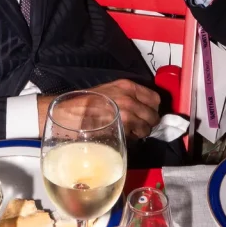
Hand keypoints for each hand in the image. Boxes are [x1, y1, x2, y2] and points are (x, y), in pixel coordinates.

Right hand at [38, 79, 160, 139]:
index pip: (155, 98)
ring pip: (147, 129)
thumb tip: (140, 107)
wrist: (70, 113)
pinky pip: (135, 138)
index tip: (147, 113)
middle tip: (140, 126)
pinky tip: (123, 136)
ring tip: (130, 132)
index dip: (152, 108)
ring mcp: (128, 116)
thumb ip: (127, 95)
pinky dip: (132, 139)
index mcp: (128, 87)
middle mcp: (131, 100)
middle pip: (153, 115)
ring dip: (141, 132)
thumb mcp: (109, 90)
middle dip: (148, 122)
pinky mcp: (123, 131)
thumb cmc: (86, 101)